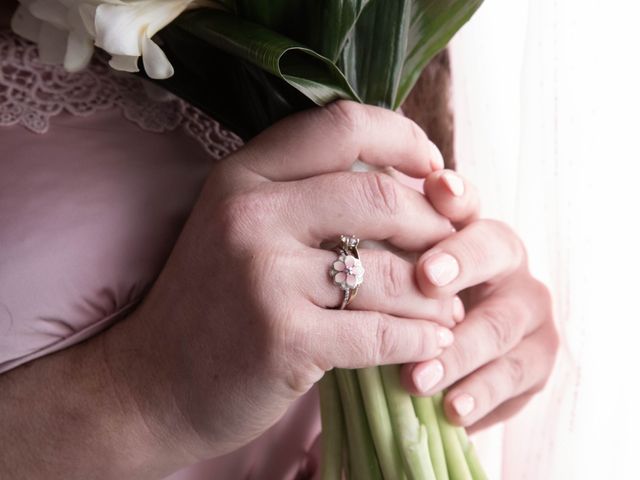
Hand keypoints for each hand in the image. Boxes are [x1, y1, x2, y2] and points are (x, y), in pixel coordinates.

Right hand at [106, 101, 461, 459]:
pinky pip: (381, 331)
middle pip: (379, 196)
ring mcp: (264, 277)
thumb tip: (409, 181)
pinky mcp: (283, 340)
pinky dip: (420, 339)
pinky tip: (430, 343)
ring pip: (390, 270)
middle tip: (451, 249)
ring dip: (435, 294)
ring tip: (448, 307)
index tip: (432, 167)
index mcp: (243, 177)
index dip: (403, 139)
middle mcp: (250, 216)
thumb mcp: (242, 228)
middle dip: (433, 225)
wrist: (154, 383)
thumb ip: (308, 196)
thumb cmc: (213, 304)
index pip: (341, 126)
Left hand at [401, 169, 558, 430]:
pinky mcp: (538, 359)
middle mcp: (505, 261)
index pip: (464, 202)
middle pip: (494, 249)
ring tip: (417, 377)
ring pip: (500, 323)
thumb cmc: (404, 311)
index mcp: (467, 230)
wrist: (442, 368)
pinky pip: (515, 375)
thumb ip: (381, 251)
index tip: (436, 188)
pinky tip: (451, 409)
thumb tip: (343, 226)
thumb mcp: (389, 281)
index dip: (453, 195)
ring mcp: (527, 309)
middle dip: (460, 261)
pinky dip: (480, 393)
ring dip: (458, 350)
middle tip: (426, 278)